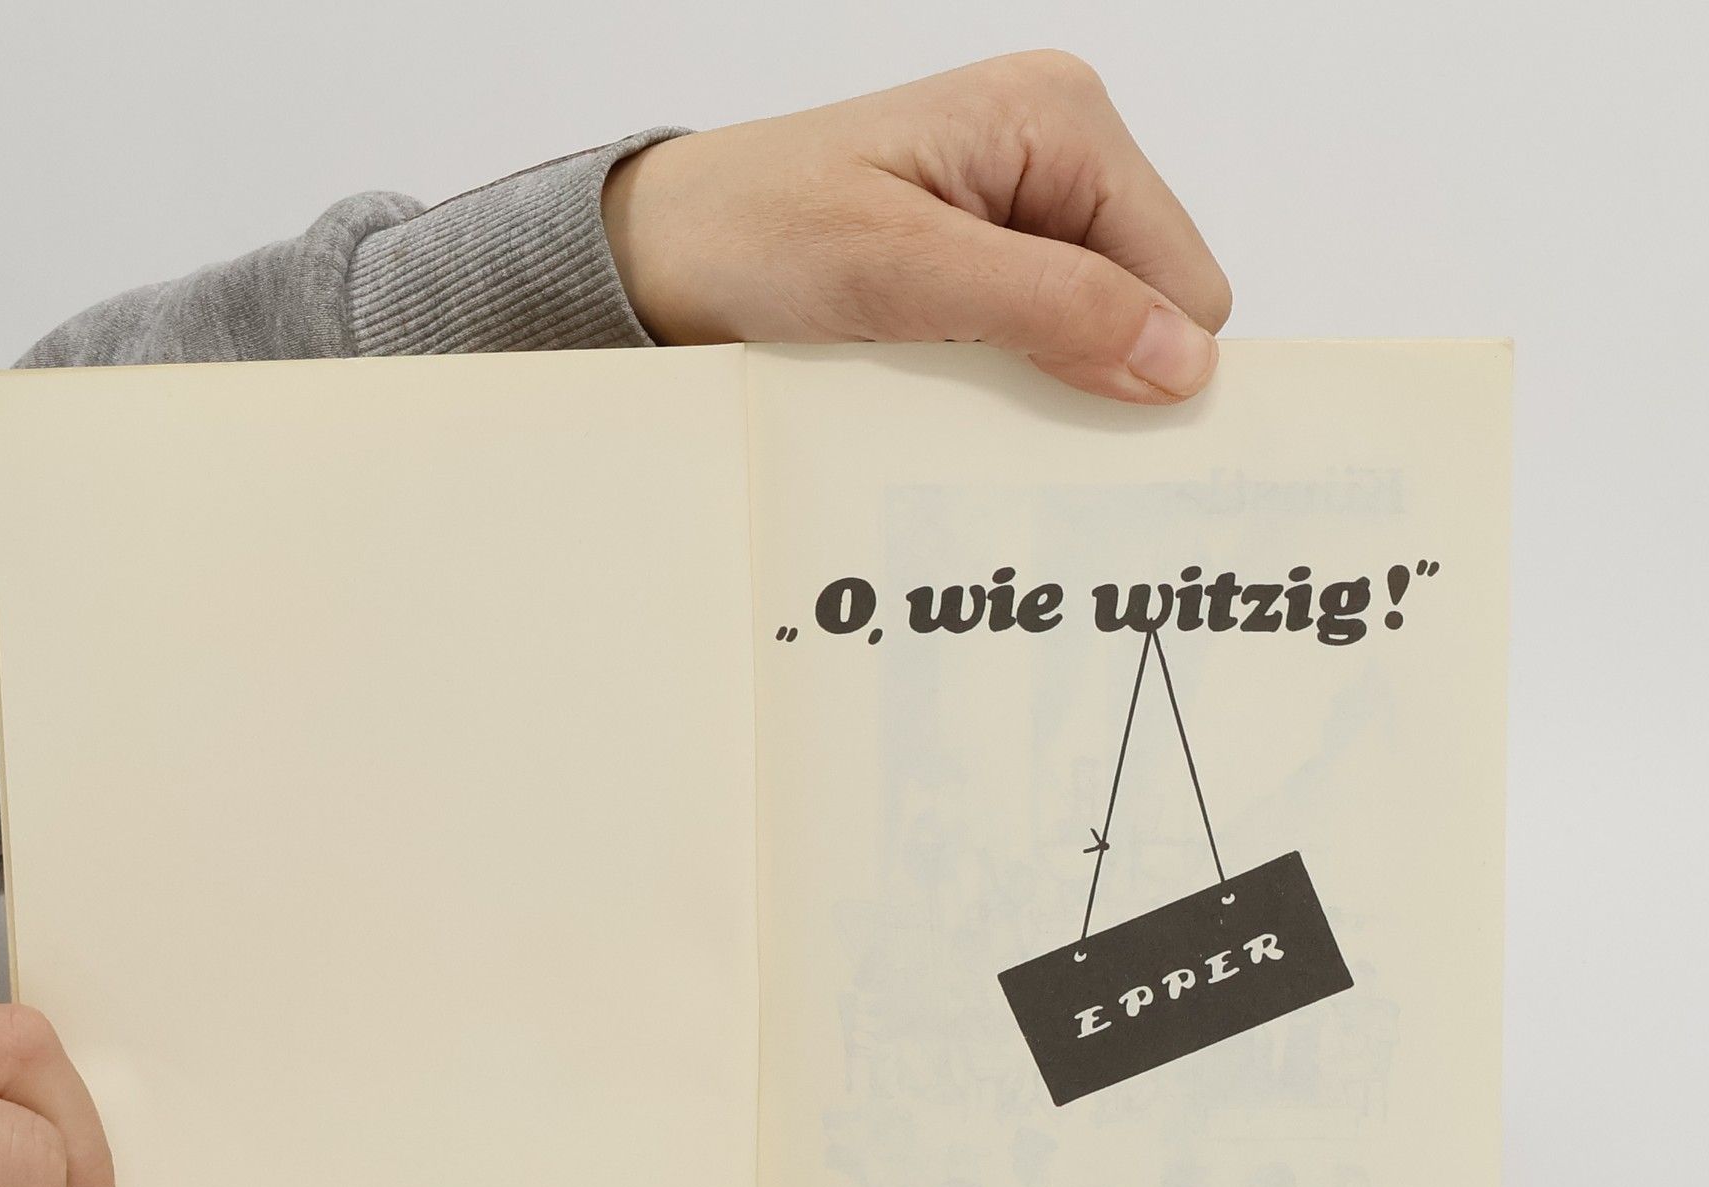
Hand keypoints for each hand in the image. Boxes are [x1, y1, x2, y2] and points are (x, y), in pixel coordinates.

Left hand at [603, 51, 1231, 403]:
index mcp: (1062, 118)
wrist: (664, 254)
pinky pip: (1044, 338)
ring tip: (947, 376)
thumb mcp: (904, 273)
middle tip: (978, 389)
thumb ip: (1050, 308)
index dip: (1138, 358)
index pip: (1185, 278)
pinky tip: (942, 377)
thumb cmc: (758, 236)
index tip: (1050, 404)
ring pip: (1100, 333)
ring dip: (1039, 379)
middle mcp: (1059, 148)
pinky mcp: (988, 254)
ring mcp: (1025, 203)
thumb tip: (1185, 360)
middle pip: (1150, 306)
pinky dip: (1005, 376)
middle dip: (1088, 367)